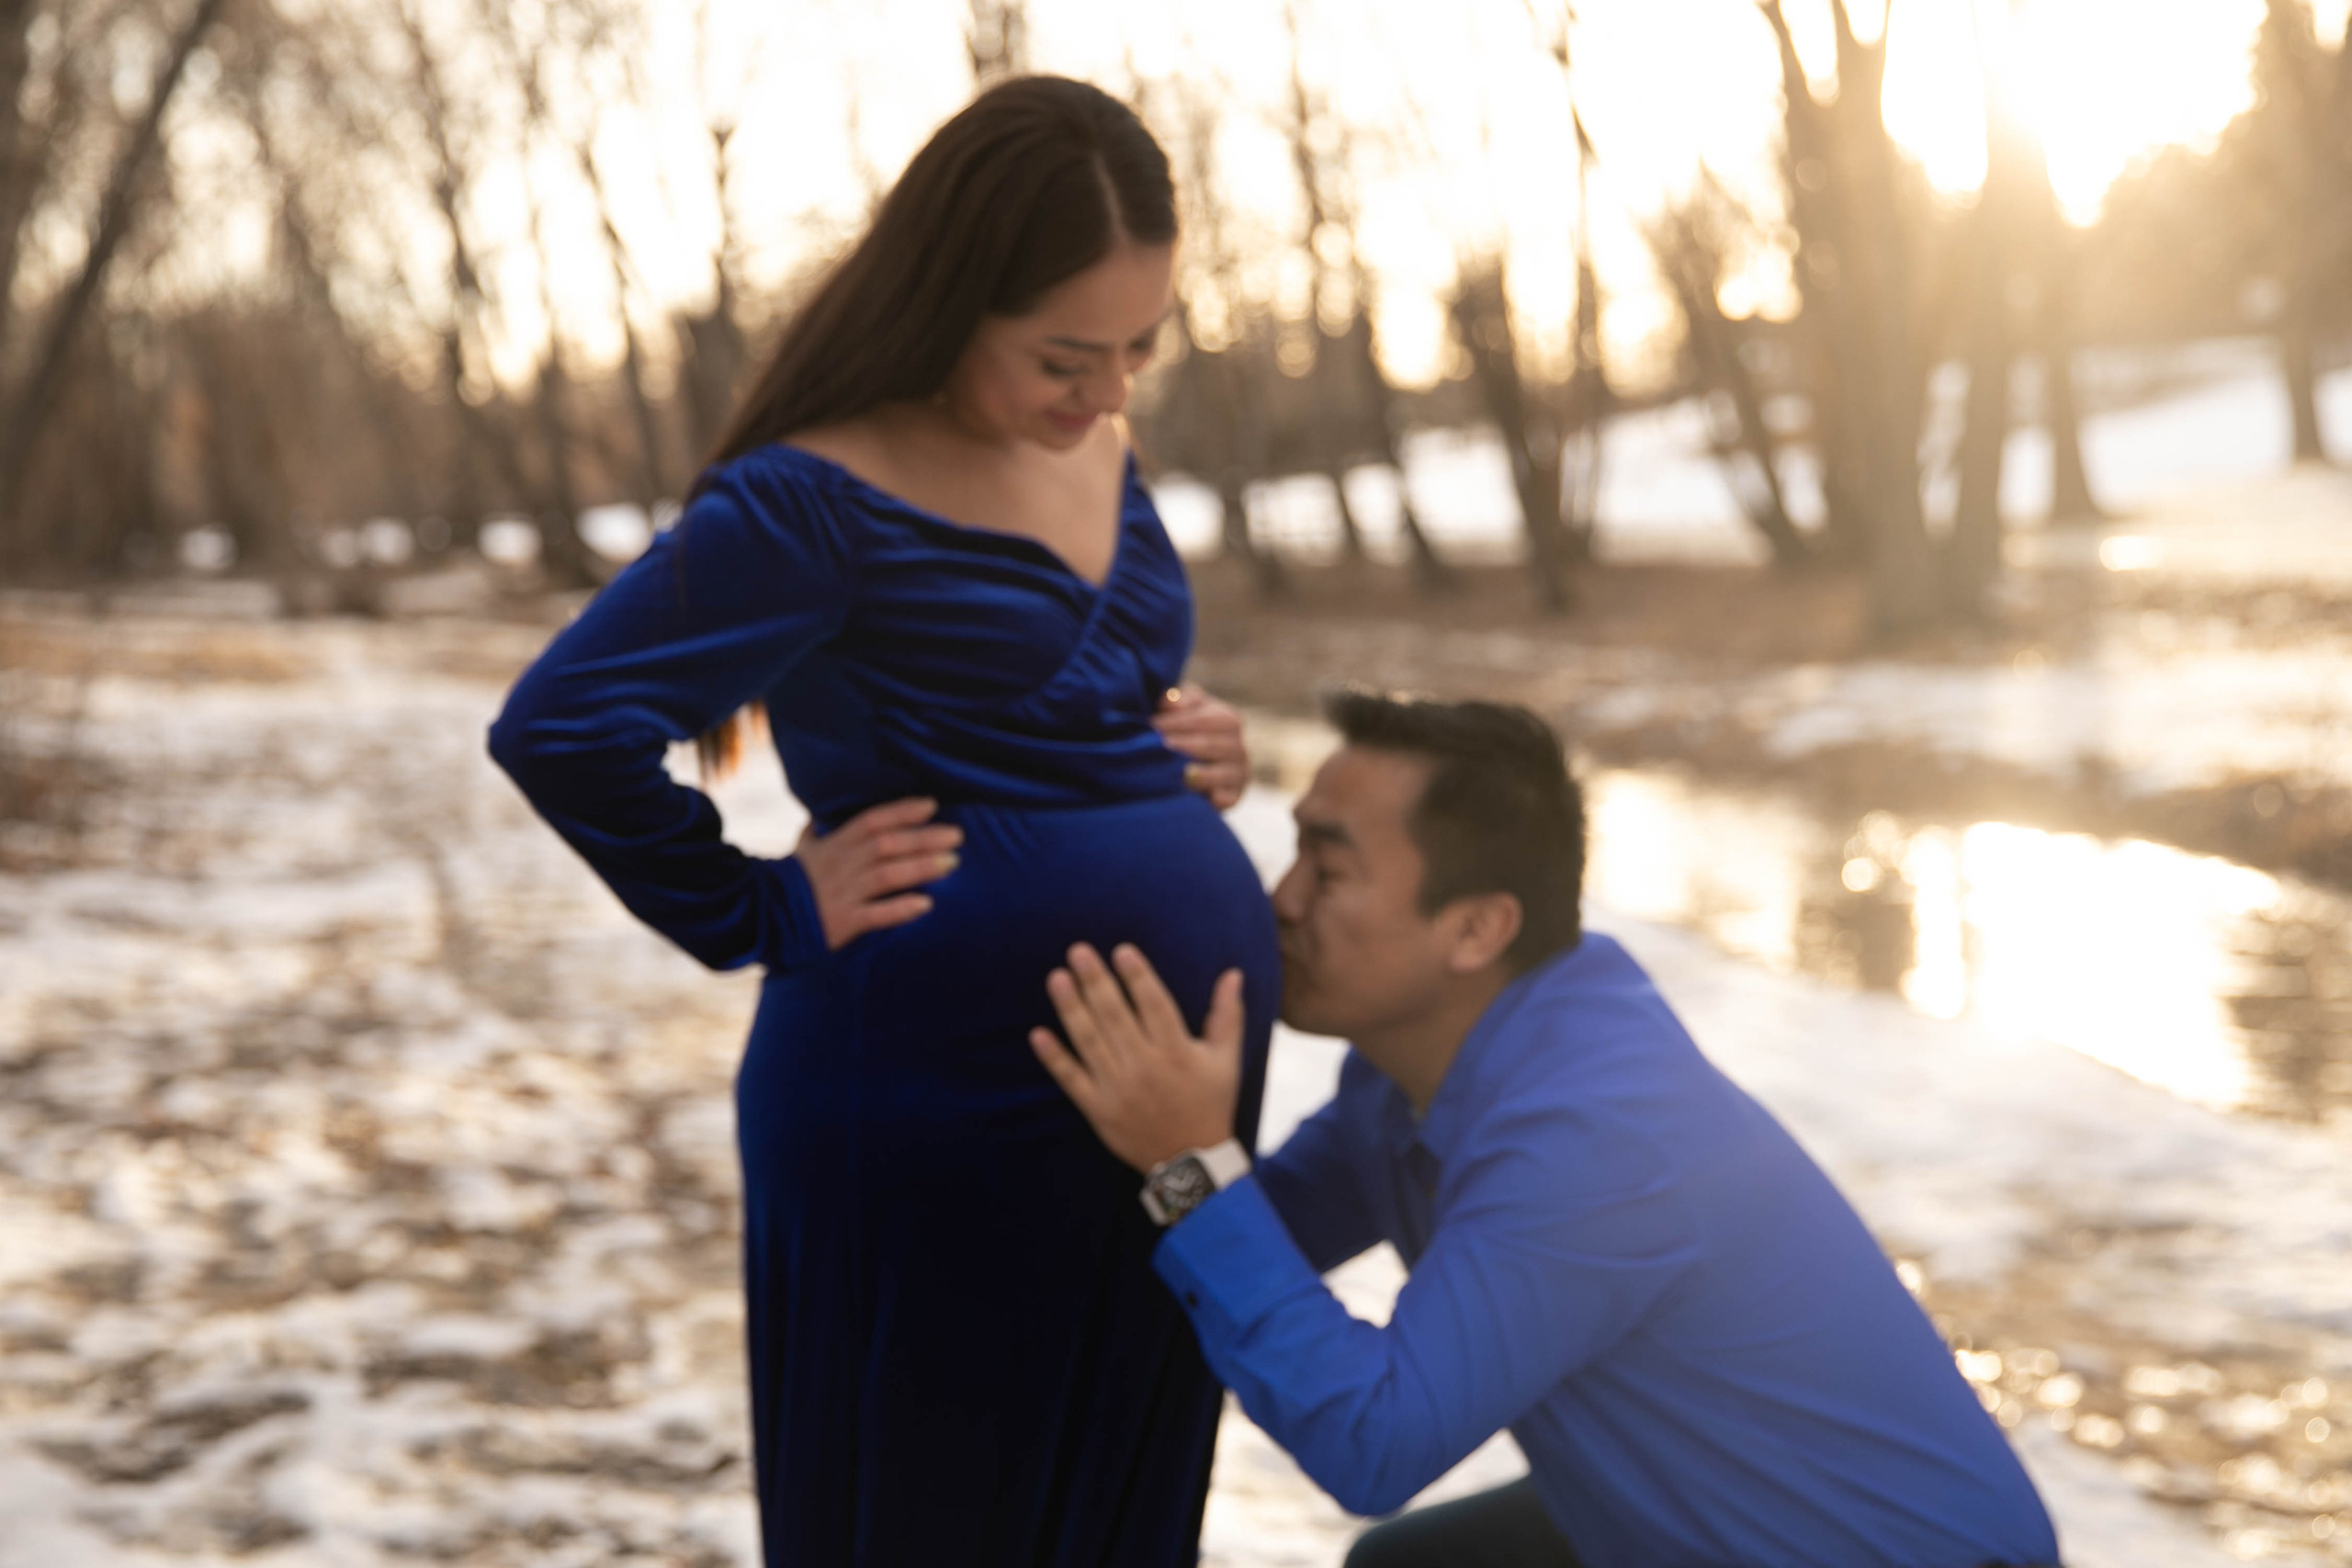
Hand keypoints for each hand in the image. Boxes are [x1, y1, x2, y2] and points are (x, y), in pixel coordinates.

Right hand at [794, 797, 960, 949]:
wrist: (760, 918)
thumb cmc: (785, 884)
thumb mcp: (798, 854)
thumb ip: (812, 836)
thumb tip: (815, 819)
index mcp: (833, 846)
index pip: (872, 821)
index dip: (902, 811)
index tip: (931, 806)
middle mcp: (841, 865)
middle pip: (887, 845)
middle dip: (924, 838)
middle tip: (957, 836)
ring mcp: (843, 893)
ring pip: (887, 875)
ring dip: (922, 867)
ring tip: (953, 863)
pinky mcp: (843, 921)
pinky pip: (876, 915)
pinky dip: (901, 909)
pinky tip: (926, 904)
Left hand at [1030, 942, 1242, 1172]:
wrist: (1191, 1160)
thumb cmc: (1210, 1102)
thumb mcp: (1226, 1060)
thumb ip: (1227, 1015)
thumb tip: (1233, 974)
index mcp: (1177, 1052)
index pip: (1154, 1005)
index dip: (1138, 977)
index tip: (1121, 950)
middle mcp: (1145, 1067)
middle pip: (1116, 1017)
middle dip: (1096, 982)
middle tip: (1078, 951)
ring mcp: (1118, 1089)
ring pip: (1090, 1042)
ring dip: (1071, 1009)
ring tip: (1057, 978)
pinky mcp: (1098, 1109)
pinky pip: (1072, 1079)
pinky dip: (1054, 1058)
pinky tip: (1038, 1034)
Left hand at [1155, 684, 1247, 809]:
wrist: (1191, 764)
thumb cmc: (1183, 729)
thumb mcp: (1181, 709)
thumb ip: (1176, 699)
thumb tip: (1169, 701)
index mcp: (1228, 720)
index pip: (1203, 719)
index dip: (1176, 722)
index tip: (1152, 725)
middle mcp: (1238, 746)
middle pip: (1212, 745)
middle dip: (1184, 746)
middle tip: (1160, 749)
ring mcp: (1239, 773)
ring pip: (1223, 772)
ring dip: (1203, 774)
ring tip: (1182, 774)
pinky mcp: (1233, 797)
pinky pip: (1230, 797)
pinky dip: (1220, 798)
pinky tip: (1208, 797)